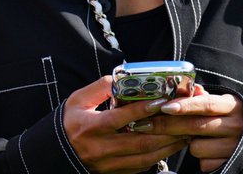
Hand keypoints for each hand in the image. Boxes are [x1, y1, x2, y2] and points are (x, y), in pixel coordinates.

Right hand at [62, 77, 187, 173]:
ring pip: (146, 156)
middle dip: (166, 131)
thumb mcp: (78, 100)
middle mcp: (103, 147)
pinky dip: (158, 157)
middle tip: (184, 120)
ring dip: (168, 146)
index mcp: (93, 126)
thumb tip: (121, 78)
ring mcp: (110, 163)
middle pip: (141, 141)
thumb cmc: (68, 124)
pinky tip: (170, 147)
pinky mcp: (116, 172)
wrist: (57, 152)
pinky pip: (142, 166)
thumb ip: (100, 88)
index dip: (143, 109)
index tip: (161, 101)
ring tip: (184, 135)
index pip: (122, 118)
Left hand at [150, 85, 242, 172]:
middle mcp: (236, 126)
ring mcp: (233, 147)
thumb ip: (202, 97)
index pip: (206, 104)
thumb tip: (188, 87)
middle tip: (147, 124)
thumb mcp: (220, 104)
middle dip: (168, 125)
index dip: (184, 105)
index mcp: (232, 106)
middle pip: (196, 126)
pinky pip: (203, 162)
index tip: (164, 107)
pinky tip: (207, 150)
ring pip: (196, 147)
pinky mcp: (229, 164)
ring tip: (196, 137)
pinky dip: (200, 157)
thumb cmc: (228, 118)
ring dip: (189, 143)